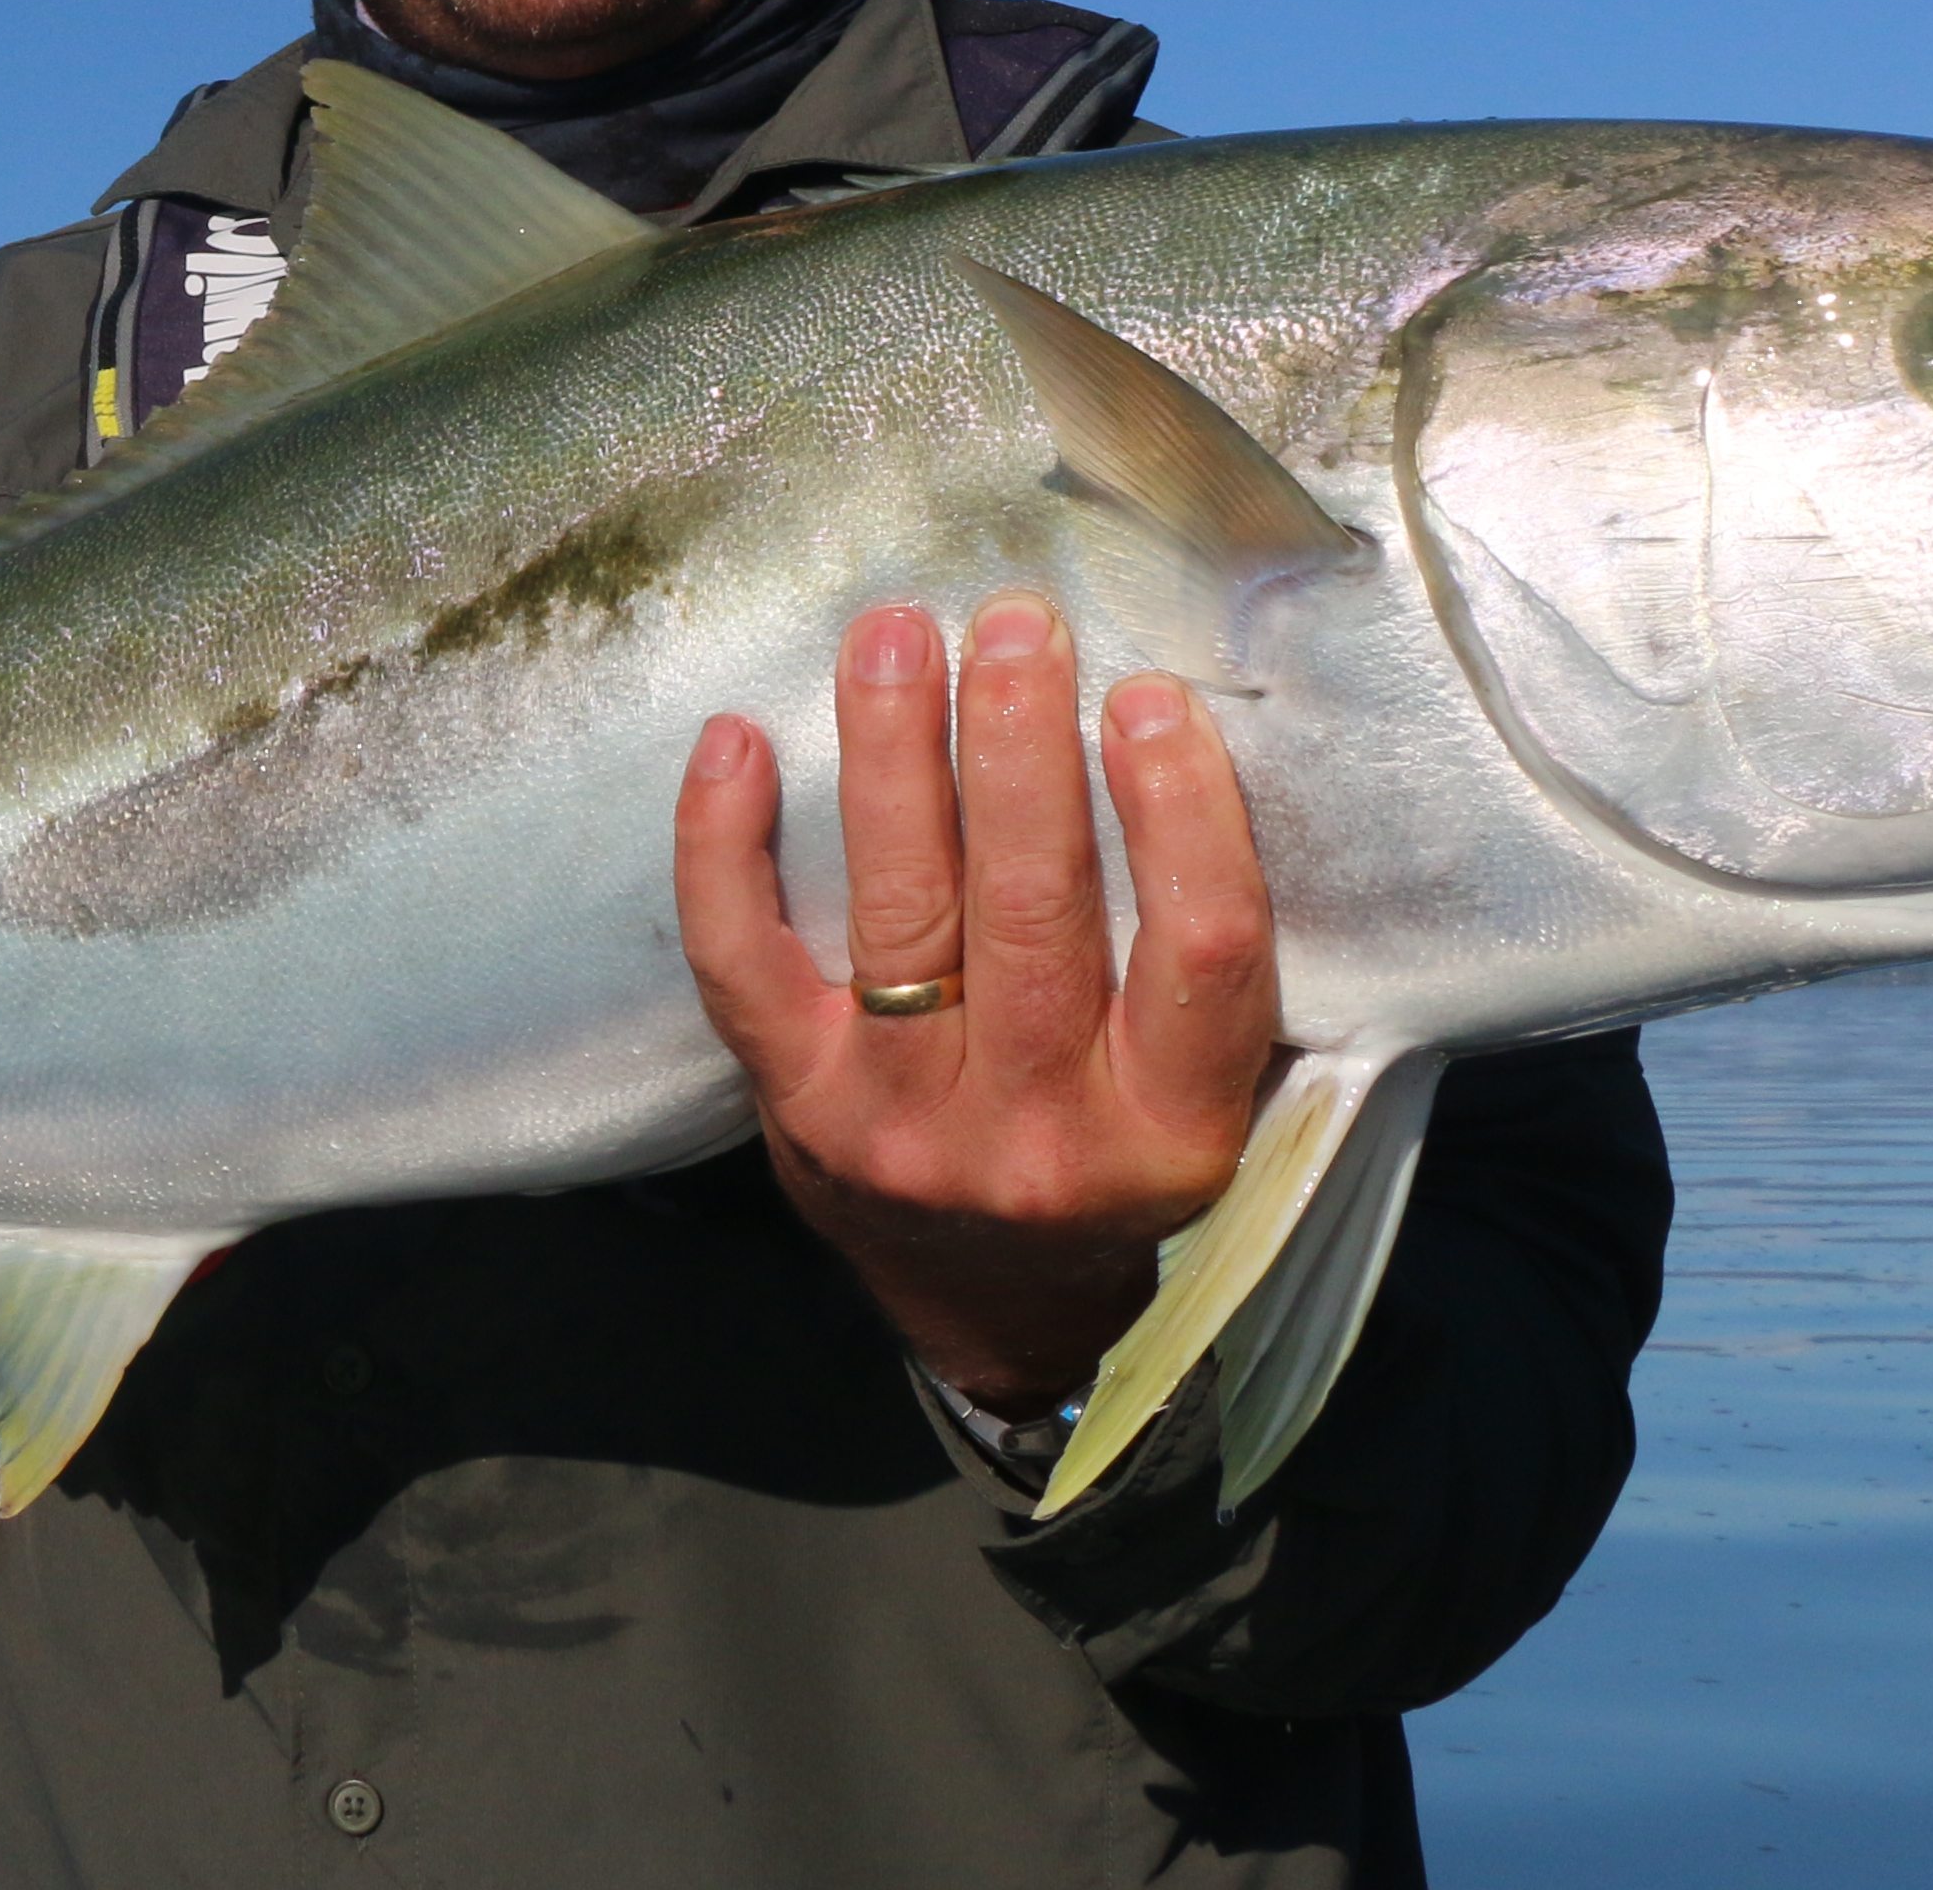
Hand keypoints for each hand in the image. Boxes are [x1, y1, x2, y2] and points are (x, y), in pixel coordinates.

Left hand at [672, 595, 1282, 1415]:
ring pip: (899, 913)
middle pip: (1034, 910)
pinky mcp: (795, 1105)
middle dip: (1022, 747)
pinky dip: (723, 849)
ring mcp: (902, 1125)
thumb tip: (1182, 734)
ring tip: (894, 634)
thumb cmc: (1115, 1154)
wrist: (994, 1311)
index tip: (1151, 697)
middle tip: (1017, 621)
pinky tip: (734, 742)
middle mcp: (1039, 1136)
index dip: (1182, 813)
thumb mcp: (1208, 1097)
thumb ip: (1208, 965)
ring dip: (893, 754)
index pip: (1202, 953)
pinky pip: (741, 963)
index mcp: (1173, 1129)